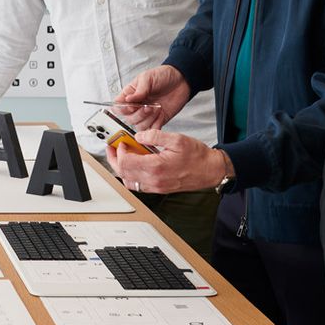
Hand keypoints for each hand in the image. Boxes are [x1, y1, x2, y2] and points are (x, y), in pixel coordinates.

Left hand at [106, 130, 229, 194]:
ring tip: (122, 156)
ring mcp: (156, 187)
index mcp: (156, 167)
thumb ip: (155, 136)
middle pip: (123, 173)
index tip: (121, 142)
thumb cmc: (198, 157)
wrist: (211, 170)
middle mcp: (154, 180)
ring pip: (129, 182)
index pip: (125, 162)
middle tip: (113, 149)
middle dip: (114, 160)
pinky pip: (138, 186)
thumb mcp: (176, 139)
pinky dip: (131, 176)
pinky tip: (135, 165)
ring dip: (121, 169)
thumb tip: (139, 135)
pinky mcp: (159, 189)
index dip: (119, 151)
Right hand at [114, 65, 190, 127]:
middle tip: (149, 106)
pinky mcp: (157, 120)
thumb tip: (128, 99)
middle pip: (129, 118)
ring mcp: (147, 114)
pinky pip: (152, 129)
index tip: (132, 104)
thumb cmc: (163, 76)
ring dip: (148, 119)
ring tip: (157, 108)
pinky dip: (156, 125)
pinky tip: (161, 115)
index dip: (123, 109)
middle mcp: (137, 106)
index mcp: (130, 95)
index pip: (119, 106)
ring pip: (139, 125)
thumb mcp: (147, 78)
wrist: (181, 80)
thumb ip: (138, 90)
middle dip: (139, 114)